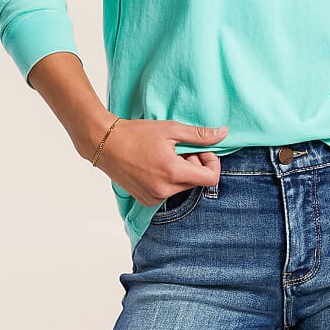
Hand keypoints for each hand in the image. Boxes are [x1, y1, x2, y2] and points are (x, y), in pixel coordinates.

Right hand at [92, 117, 229, 206]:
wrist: (105, 143)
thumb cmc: (137, 133)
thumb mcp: (171, 129)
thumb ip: (199, 135)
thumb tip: (224, 134)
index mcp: (173, 173)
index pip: (211, 178)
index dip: (212, 162)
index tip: (201, 150)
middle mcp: (164, 191)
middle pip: (197, 182)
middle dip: (195, 165)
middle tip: (180, 149)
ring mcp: (154, 198)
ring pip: (183, 188)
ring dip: (182, 172)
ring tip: (165, 156)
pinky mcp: (146, 200)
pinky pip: (169, 192)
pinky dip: (169, 180)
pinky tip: (156, 165)